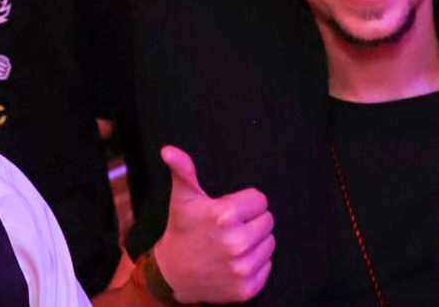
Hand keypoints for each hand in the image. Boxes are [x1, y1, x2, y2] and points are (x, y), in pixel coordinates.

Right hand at [150, 146, 273, 303]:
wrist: (172, 275)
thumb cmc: (182, 230)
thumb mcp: (183, 198)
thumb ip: (183, 170)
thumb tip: (168, 150)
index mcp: (225, 216)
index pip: (260, 199)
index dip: (245, 203)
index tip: (229, 210)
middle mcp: (236, 243)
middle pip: (268, 221)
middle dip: (252, 221)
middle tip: (230, 227)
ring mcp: (242, 268)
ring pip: (270, 243)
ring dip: (256, 242)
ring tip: (233, 243)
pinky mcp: (247, 289)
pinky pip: (267, 266)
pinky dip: (256, 264)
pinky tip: (236, 261)